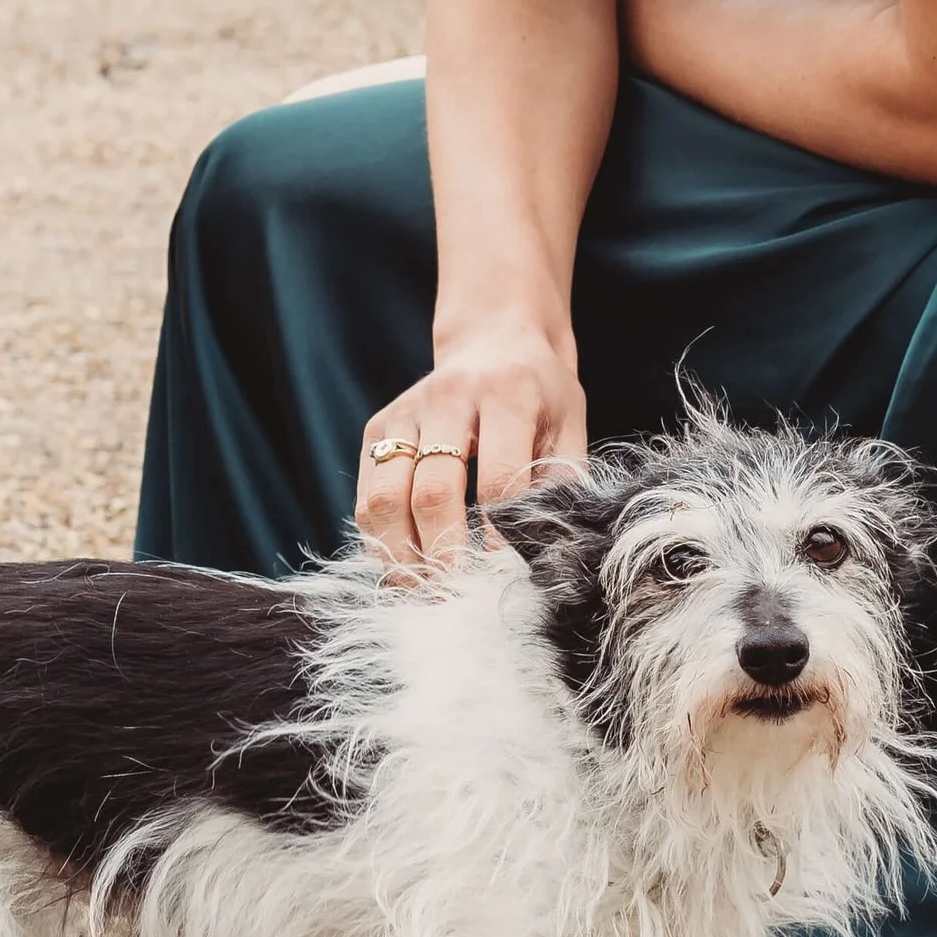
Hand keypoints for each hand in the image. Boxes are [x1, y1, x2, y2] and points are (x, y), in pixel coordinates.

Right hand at [357, 320, 587, 571]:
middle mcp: (450, 396)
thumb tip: (550, 556)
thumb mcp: (569, 428)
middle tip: (456, 600)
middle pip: (434, 493)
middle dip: (444, 556)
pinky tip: (402, 566)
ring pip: (387, 498)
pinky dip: (379, 540)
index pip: (497, 481)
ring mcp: (406, 411)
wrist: (497, 337)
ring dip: (401, 557)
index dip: (500, 539)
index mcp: (508, 394)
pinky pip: (367, 495)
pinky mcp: (378, 426)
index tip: (504, 577)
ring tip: (422, 593)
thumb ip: (561, 487)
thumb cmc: (542, 394)